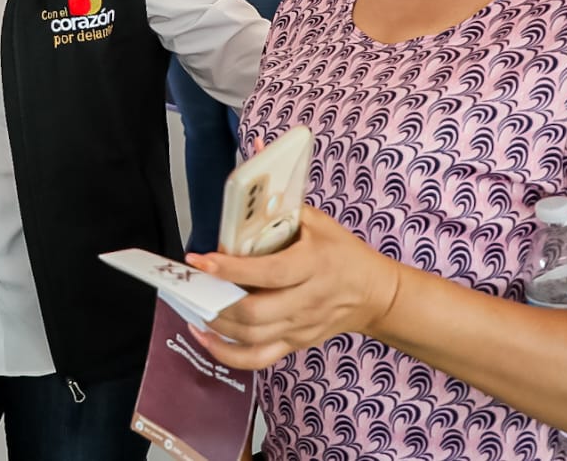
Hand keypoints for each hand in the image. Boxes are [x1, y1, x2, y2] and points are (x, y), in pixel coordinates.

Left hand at [185, 206, 402, 370]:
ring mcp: (300, 328)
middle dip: (216, 300)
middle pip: (255, 313)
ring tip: (192, 304)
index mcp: (313, 266)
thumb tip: (243, 208)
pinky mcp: (295, 344)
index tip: (200, 259)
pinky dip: (226, 354)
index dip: (232, 269)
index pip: (269, 273)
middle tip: (191, 284)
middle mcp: (307, 301)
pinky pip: (257, 359)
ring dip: (216, 324)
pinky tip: (205, 336)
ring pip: (251, 338)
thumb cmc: (342, 252)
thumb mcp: (319, 223)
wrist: (375, 295)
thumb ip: (282, 214)